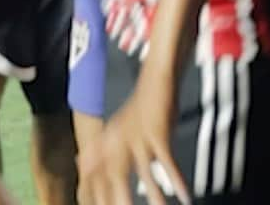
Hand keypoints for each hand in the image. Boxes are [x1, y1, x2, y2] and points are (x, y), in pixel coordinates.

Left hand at [79, 69, 188, 204]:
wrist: (156, 77)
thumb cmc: (138, 109)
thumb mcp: (116, 129)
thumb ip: (102, 149)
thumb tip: (84, 165)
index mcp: (107, 140)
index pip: (94, 173)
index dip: (91, 195)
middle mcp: (119, 138)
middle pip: (115, 176)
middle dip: (117, 199)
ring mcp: (138, 134)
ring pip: (143, 172)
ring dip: (153, 195)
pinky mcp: (157, 131)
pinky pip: (167, 160)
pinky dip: (177, 179)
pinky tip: (185, 195)